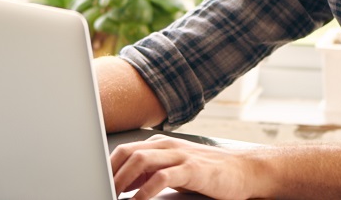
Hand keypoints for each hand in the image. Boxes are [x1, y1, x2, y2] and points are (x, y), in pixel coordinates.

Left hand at [110, 134, 257, 199]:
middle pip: (128, 152)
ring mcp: (180, 156)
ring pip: (141, 160)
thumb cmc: (209, 172)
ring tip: (113, 195)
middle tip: (100, 189)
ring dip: (123, 180)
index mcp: (161, 144)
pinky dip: (145, 191)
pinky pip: (162, 177)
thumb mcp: (175, 168)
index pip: (124, 150)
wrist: (244, 171)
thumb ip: (150, 171)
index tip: (96, 182)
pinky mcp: (193, 170)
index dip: (107, 167)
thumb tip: (123, 182)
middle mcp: (168, 146)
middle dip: (110, 173)